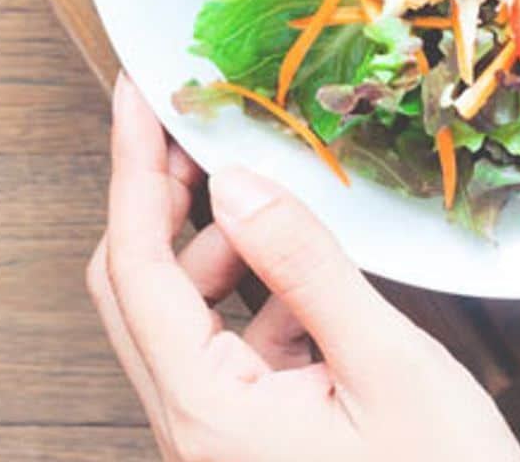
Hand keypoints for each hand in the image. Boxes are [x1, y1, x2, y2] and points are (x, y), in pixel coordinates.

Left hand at [87, 74, 519, 461]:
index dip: (133, 169)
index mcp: (207, 411)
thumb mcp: (387, 366)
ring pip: (181, 322)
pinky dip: (258, 304)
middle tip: (207, 129)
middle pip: (136, 291)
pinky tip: (314, 288)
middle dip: (166, 204)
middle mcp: (192, 430)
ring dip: (221, 254)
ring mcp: (218, 442)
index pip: (137, 265)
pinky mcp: (251, 446)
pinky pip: (228, 356)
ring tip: (285, 212)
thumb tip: (239, 180)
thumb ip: (307, 268)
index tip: (139, 93)